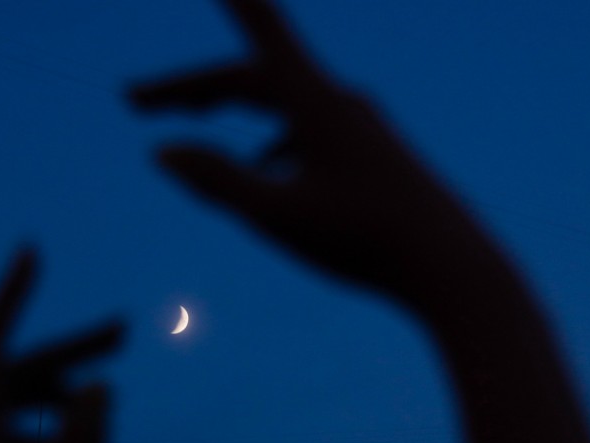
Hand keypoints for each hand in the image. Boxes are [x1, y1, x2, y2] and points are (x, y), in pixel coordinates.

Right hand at [130, 0, 490, 305]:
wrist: (452, 270)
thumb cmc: (364, 241)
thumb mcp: (276, 214)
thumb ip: (216, 180)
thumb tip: (161, 151)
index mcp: (317, 105)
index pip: (263, 37)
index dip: (237, 4)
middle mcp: (340, 103)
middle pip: (252, 79)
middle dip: (192, 89)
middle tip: (137, 103)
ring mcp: (360, 126)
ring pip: (280, 103)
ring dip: (231, 108)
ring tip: (193, 119)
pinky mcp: (373, 152)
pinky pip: (307, 131)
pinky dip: (270, 139)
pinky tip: (264, 167)